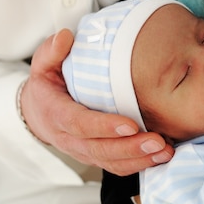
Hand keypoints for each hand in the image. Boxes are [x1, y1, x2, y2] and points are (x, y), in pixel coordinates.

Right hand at [20, 29, 173, 174]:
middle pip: (99, 149)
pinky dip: (140, 164)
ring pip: (110, 162)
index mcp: (56, 114)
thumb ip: (52, 51)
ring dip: (140, 160)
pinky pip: (117, 166)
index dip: (104, 127)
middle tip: (158, 142)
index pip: (79, 124)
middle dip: (130, 148)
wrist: (38, 113)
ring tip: (165, 151)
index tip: (130, 125)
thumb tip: (66, 36)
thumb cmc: (48, 85)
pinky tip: (161, 156)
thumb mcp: (43, 64)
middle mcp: (69, 138)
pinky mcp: (96, 156)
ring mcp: (82, 151)